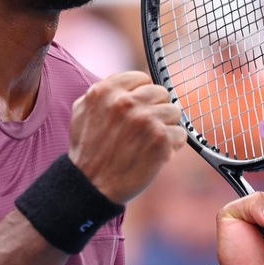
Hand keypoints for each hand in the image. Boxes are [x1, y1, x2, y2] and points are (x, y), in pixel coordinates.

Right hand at [67, 71, 184, 203]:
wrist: (91, 185)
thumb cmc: (87, 150)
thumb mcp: (82, 111)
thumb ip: (104, 93)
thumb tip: (129, 83)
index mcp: (106, 91)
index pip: (142, 79)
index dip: (141, 96)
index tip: (136, 110)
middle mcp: (126, 102)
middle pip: (161, 93)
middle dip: (156, 110)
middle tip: (143, 130)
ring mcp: (145, 119)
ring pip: (174, 112)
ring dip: (165, 128)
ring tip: (148, 143)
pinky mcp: (160, 139)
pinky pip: (180, 134)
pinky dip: (171, 146)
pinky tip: (154, 154)